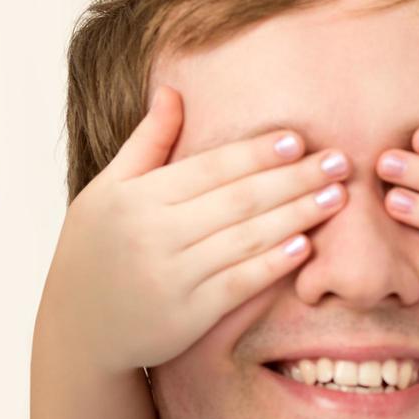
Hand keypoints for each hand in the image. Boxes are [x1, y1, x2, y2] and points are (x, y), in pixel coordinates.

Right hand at [40, 86, 352, 371]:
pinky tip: (306, 246)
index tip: (298, 139)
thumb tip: (173, 90)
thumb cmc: (98, 248)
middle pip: (238, 200)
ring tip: (336, 197)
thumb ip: (146, 142)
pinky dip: (273, 264)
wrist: (78, 328)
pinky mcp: (188, 315)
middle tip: (340, 163)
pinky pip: (239, 284)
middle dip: (294, 179)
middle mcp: (153, 234)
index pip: (209, 168)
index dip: (256, 153)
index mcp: (137, 197)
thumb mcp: (108, 189)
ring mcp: (172, 276)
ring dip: (297, 216)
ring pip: (245, 239)